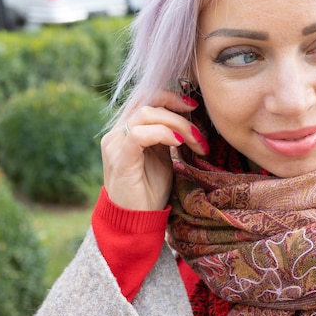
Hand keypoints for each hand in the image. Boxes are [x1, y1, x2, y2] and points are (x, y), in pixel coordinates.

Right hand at [100, 91, 205, 210]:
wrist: (136, 220)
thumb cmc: (150, 188)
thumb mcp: (163, 155)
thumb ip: (168, 134)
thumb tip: (190, 116)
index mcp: (127, 128)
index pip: (145, 96)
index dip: (171, 96)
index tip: (194, 106)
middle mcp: (117, 132)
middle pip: (147, 99)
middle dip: (178, 109)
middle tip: (200, 130)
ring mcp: (115, 144)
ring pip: (145, 113)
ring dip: (178, 123)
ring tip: (195, 141)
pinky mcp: (120, 159)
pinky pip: (139, 134)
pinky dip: (163, 133)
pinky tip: (178, 143)